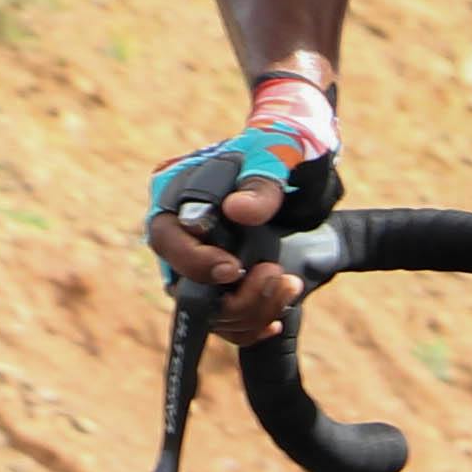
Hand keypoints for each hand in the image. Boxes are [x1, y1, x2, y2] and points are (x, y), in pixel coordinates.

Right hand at [146, 72, 338, 343]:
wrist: (305, 159)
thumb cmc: (281, 147)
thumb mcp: (276, 155)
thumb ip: (261, 184)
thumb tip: (239, 211)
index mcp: (177, 192)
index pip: (166, 238)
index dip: (195, 261)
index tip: (234, 269)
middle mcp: (182, 232)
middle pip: (182, 284)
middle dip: (229, 296)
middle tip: (272, 277)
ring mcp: (201, 259)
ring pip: (207, 309)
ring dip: (249, 310)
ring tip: (289, 285)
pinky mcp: (223, 282)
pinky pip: (226, 319)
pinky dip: (252, 324)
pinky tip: (278, 315)